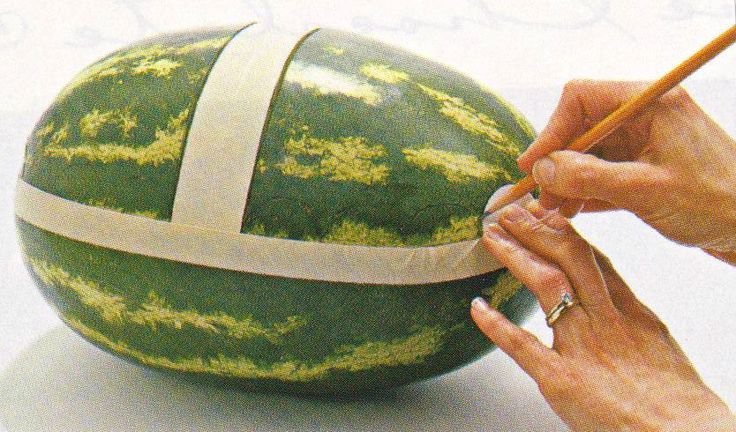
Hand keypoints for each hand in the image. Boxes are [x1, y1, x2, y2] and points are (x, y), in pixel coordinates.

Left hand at [471, 201, 734, 431]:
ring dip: (516, 255)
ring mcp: (582, 345)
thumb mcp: (657, 341)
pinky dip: (495, 324)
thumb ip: (629, 313)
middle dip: (535, 229)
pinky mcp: (561, 377)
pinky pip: (522, 344)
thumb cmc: (674, 397)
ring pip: (547, 284)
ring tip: (492, 237)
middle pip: (568, 257)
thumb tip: (612, 292)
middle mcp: (605, 319)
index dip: (563, 230)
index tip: (543, 213)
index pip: (592, 257)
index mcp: (630, 310)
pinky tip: (477, 307)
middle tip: (509, 212)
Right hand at [516, 80, 735, 263]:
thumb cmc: (718, 202)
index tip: (533, 165)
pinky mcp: (646, 166)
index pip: (581, 98)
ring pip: (589, 151)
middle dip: (558, 161)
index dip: (551, 130)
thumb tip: (544, 169)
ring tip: (555, 208)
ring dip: (568, 179)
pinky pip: (603, 171)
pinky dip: (585, 189)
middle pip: (581, 127)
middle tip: (541, 194)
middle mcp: (645, 116)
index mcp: (650, 104)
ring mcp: (645, 142)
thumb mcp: (646, 189)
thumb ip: (590, 177)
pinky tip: (573, 210)